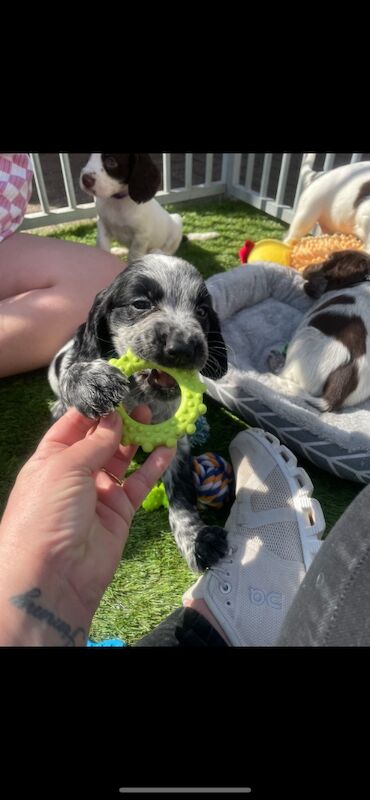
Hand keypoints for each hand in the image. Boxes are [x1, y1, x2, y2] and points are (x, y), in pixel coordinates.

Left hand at [0, 407, 175, 645]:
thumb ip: (94, 442)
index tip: (116, 387)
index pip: (74, 425)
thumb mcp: (65, 467)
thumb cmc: (47, 512)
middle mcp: (74, 474)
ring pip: (122, 459)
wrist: (54, 574)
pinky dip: (154, 465)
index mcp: (51, 459)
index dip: (94, 407)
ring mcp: (98, 493)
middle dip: (119, 420)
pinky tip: (167, 448)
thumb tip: (114, 418)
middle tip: (140, 401)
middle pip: (100, 439)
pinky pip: (139, 483)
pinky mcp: (120, 512)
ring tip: (154, 417)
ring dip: (137, 438)